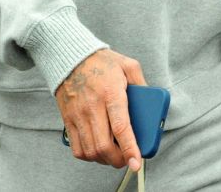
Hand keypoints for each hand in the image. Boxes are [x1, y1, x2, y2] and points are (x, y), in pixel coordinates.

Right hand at [55, 48, 146, 168]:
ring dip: (104, 159)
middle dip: (118, 159)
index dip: (130, 148)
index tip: (136, 162)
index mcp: (111, 93)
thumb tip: (151, 103)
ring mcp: (78, 115)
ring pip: (90, 151)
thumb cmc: (102, 62)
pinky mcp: (68, 120)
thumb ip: (142, 84)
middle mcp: (93, 107)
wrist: (71, 57)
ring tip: (114, 155)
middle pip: (104, 145)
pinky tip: (98, 150)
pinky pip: (77, 148)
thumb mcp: (128, 65)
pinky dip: (89, 156)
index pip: (121, 127)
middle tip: (127, 159)